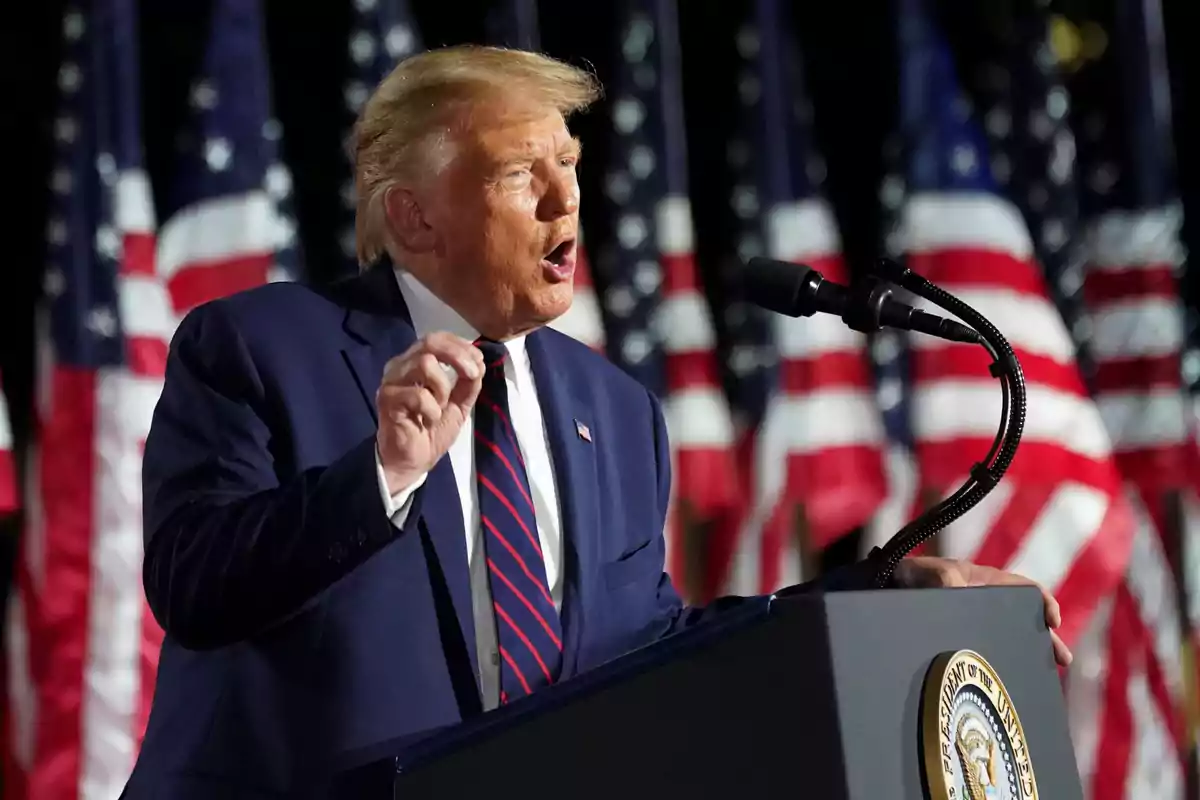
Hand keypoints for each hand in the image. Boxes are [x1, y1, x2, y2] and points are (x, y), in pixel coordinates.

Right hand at [376, 332, 484, 493]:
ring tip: (439, 407)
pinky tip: (427, 421)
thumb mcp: (459, 404)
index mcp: (416, 362)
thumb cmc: (432, 431)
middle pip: (430, 342)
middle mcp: (401, 366)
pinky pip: (418, 394)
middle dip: (457, 356)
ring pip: (425, 364)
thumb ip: (468, 383)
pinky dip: (432, 409)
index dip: (460, 345)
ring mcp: (392, 381)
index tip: (478, 362)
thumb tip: (479, 362)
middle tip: (472, 375)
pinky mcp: (387, 399)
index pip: (436, 338)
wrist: (413, 461)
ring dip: (442, 388)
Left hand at [893, 556, 1072, 667]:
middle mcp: (981, 602)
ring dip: (1028, 654)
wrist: (880, 591)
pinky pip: (987, 652)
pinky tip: (1005, 685)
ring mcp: (972, 623)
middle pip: (1022, 619)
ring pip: (1007, 639)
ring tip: (1046, 676)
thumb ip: (943, 579)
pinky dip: (1002, 664)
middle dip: (1045, 637)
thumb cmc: (905, 576)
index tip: (1052, 619)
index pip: (1023, 588)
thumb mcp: (926, 572)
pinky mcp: (959, 641)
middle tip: (1062, 660)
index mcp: (981, 581)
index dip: (1042, 601)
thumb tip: (958, 589)